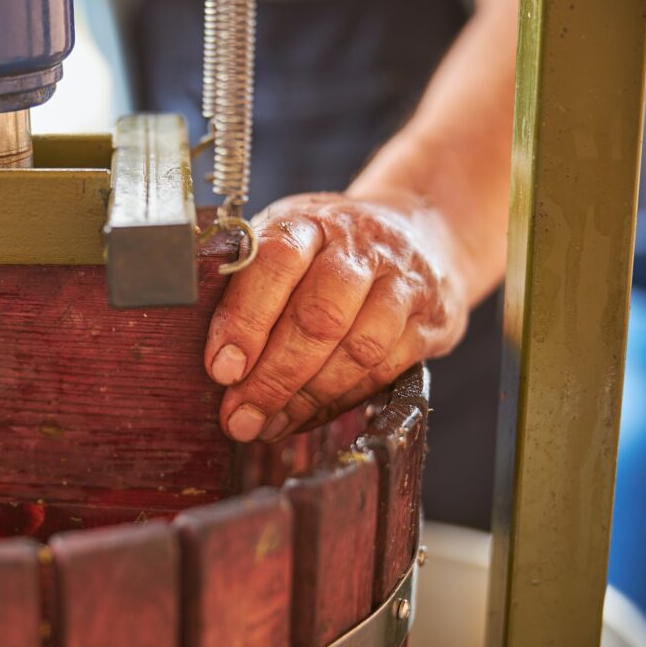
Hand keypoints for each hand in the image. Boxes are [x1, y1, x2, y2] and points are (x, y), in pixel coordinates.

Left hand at [205, 192, 469, 442]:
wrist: (420, 230)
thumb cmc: (329, 248)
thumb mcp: (286, 241)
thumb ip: (250, 283)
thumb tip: (213, 359)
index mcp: (311, 221)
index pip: (276, 262)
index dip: (245, 319)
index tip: (221, 369)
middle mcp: (361, 246)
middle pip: (319, 316)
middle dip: (272, 377)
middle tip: (238, 417)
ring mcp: (403, 282)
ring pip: (358, 350)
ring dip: (306, 398)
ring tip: (267, 425)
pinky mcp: (432, 320)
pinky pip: (384, 372)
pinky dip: (339, 402)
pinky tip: (305, 417)